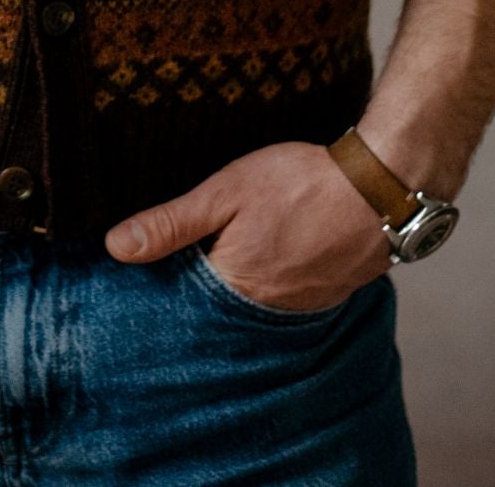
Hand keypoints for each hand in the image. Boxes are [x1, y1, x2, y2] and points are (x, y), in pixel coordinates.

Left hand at [103, 140, 390, 312]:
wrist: (378, 186)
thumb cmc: (299, 183)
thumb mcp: (225, 192)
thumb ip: (172, 223)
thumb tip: (116, 248)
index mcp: (234, 287)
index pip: (183, 304)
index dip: (164, 287)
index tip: (143, 276)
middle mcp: (266, 311)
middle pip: (219, 309)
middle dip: (200, 290)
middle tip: (187, 260)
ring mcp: (301, 307)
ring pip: (253, 306)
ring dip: (238, 286)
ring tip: (228, 256)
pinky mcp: (327, 296)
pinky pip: (286, 299)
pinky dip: (272, 281)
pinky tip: (268, 256)